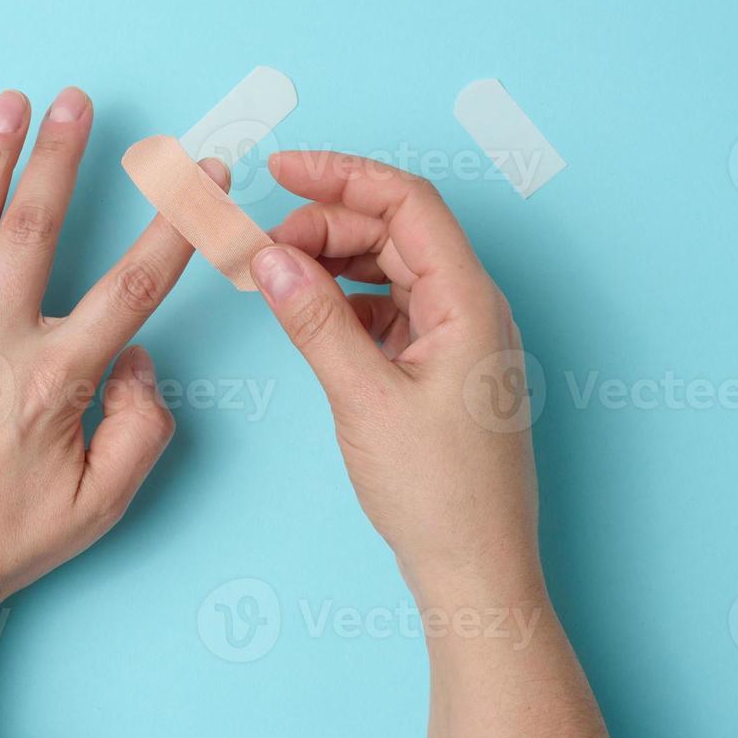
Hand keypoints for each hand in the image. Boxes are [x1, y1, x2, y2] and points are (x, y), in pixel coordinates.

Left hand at [0, 88, 227, 737]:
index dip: (177, 224)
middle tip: (76, 99)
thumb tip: (139, 360)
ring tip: (8, 103)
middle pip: (33, 231)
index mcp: (54, 383)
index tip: (204, 177)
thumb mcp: (102, 506)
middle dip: (59, 157)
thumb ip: (143, 429)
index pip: (132, 286)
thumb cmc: (4, 542)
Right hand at [255, 151, 538, 602]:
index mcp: (468, 301)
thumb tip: (270, 256)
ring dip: (335, 263)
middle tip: (263, 246)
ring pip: (391, 271)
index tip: (280, 170)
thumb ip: (314, 319)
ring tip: (278, 276)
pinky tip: (310, 315)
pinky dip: (347, 303)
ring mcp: (459, 340)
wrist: (474, 567)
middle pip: (397, 232)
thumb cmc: (438, 492)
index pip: (407, 203)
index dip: (341, 176)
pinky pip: (391, 312)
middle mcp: (471, 309)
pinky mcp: (442, 370)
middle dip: (327, 225)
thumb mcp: (363, 398)